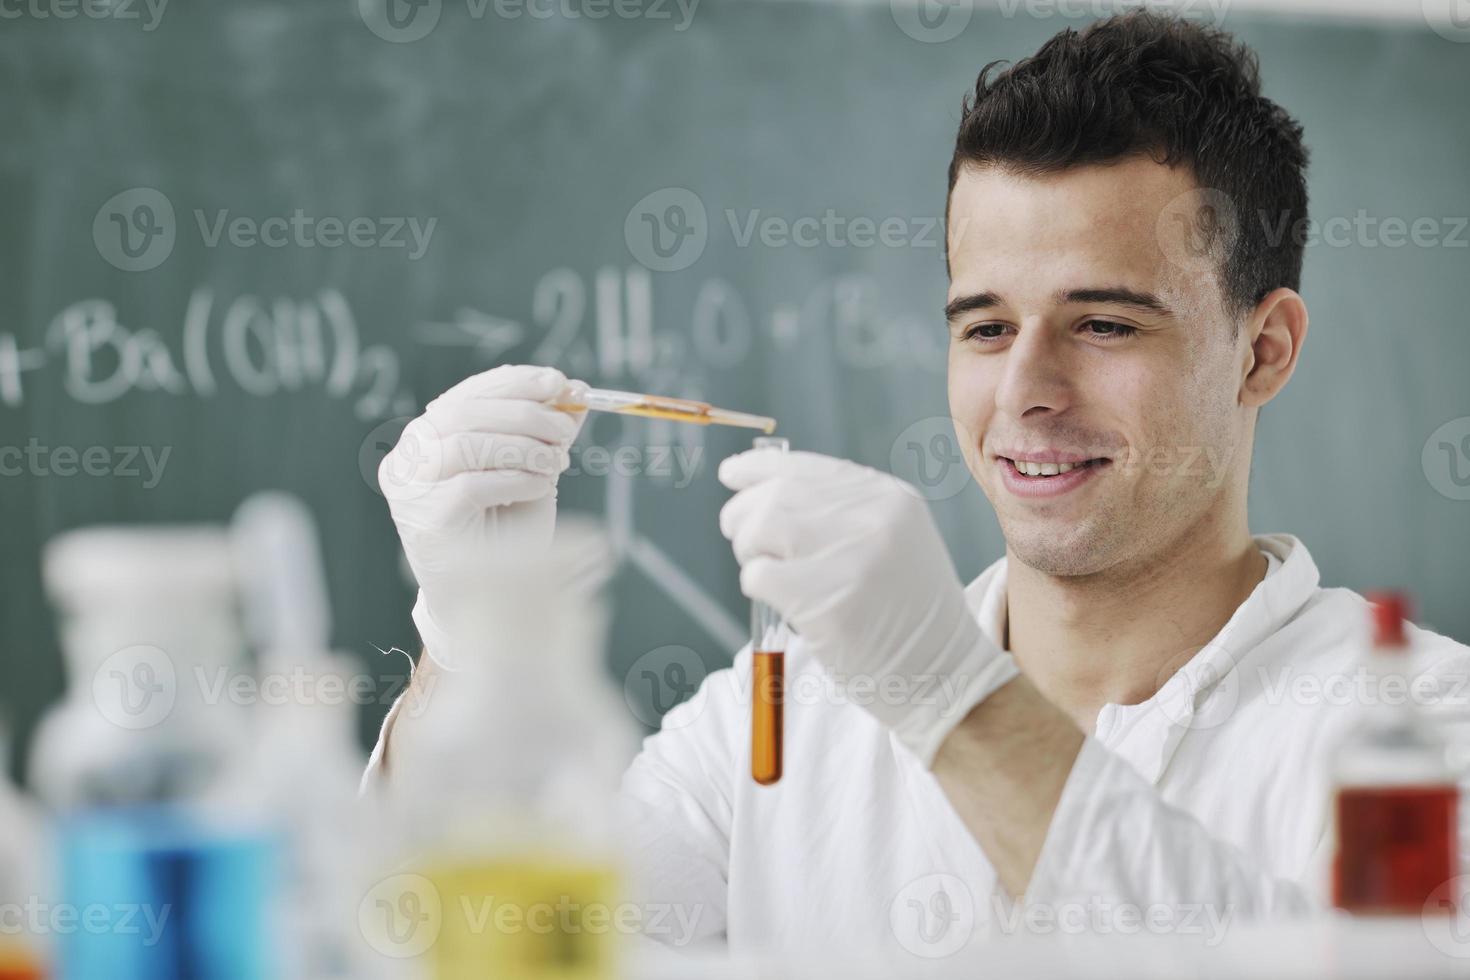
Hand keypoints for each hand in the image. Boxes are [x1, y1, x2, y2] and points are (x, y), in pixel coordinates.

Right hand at [379, 364, 586, 669]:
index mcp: (431, 436)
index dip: (516, 382)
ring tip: (558, 464)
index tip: (560, 383)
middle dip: (525, 413)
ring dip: (525, 447)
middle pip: (465, 412)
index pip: (469, 393)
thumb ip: (545, 432)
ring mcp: (411, 489)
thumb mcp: (531, 470)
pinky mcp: (425, 519)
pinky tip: (540, 486)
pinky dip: (516, 479)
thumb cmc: (506, 531)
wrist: (490, 599)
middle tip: (565, 431)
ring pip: (468, 443)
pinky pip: (473, 484)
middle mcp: (409, 456)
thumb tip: (576, 391)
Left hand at [717, 449, 1016, 766]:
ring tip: (772, 575)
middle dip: (744, 517)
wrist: (944, 676)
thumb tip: (763, 493)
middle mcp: (875, 517)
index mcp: (891, 498)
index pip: (808, 467)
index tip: (731, 473)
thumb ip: (842, 514)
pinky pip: (760, 577)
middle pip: (777, 495)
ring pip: (761, 528)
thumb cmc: (907, 615)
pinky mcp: (830, 603)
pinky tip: (786, 605)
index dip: (760, 468)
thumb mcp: (894, 542)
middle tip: (745, 543)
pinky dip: (757, 588)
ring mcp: (854, 558)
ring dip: (751, 553)